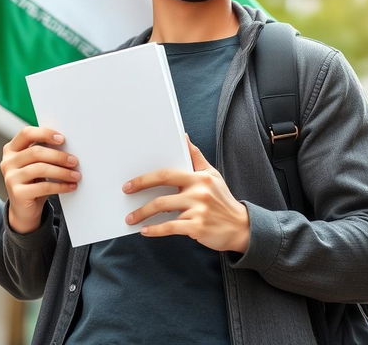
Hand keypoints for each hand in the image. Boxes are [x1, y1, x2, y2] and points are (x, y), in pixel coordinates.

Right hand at [1, 126, 80, 233]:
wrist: (24, 209)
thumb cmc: (34, 180)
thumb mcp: (36, 163)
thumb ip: (44, 151)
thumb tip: (67, 145)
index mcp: (12, 149)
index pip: (26, 133)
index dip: (45, 133)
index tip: (62, 139)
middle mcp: (7, 162)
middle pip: (36, 152)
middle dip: (58, 156)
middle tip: (74, 161)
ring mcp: (10, 178)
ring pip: (40, 169)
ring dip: (62, 172)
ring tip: (76, 175)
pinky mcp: (17, 193)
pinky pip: (43, 187)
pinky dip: (60, 186)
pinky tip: (70, 186)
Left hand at [123, 135, 249, 251]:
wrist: (241, 227)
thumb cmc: (222, 199)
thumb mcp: (212, 175)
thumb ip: (196, 157)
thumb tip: (183, 136)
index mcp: (199, 177)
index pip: (167, 174)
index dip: (145, 178)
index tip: (130, 184)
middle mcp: (198, 192)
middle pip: (161, 192)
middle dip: (140, 193)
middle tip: (125, 196)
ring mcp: (198, 210)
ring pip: (163, 210)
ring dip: (143, 215)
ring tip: (132, 220)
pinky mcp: (197, 227)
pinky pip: (170, 228)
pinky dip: (155, 230)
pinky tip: (145, 231)